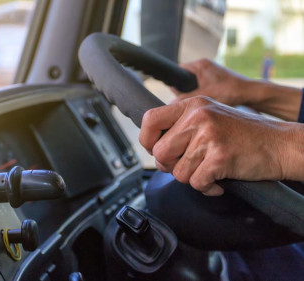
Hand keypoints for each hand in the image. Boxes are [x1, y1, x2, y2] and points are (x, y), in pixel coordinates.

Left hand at [139, 96, 291, 195]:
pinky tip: (218, 181)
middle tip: (188, 165)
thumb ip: (182, 126)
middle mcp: (198, 117)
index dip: (147, 140)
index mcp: (192, 105)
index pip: (149, 120)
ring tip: (208, 170)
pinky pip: (196, 183)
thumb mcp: (209, 117)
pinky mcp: (220, 156)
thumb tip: (153, 146)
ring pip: (177, 172)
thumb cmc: (243, 135)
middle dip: (170, 166)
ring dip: (192, 178)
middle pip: (159, 152)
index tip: (156, 150)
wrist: (280, 144)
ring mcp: (209, 136)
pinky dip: (206, 188)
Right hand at [172, 59, 252, 105]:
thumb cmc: (230, 91)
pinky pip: (201, 84)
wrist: (250, 93)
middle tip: (188, 99)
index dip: (175, 82)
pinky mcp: (215, 77)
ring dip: (193, 91)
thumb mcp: (204, 96)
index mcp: (200, 64)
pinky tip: (206, 99)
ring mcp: (210, 70)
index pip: (178, 70)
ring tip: (199, 99)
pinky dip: (201, 91)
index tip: (176, 94)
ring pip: (193, 81)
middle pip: (184, 77)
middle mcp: (204, 65)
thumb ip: (186, 99)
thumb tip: (171, 104)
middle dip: (184, 88)